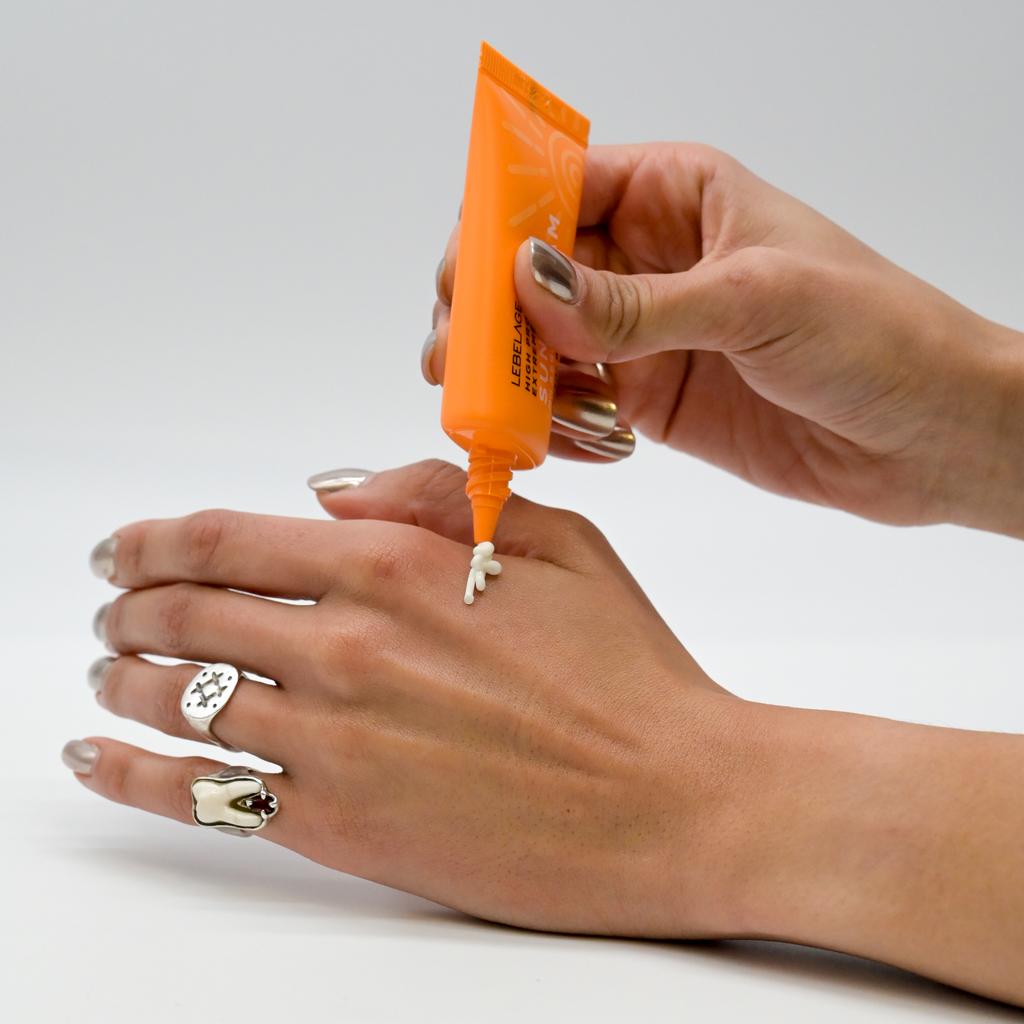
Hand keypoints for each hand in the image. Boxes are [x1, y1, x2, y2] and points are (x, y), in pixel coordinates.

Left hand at [74, 460, 742, 935]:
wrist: (677, 801)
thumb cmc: (629, 672)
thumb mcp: (557, 543)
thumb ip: (435, 499)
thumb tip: (334, 495)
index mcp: (396, 569)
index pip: (227, 539)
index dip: (155, 539)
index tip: (122, 548)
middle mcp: (347, 650)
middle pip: (187, 614)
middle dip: (131, 606)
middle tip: (112, 609)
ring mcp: (335, 743)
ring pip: (180, 699)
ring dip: (125, 677)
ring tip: (108, 671)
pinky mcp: (342, 827)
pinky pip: (204, 795)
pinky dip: (133, 773)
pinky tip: (99, 756)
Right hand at [430, 144, 1023, 535]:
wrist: (928, 432)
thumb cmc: (874, 332)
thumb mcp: (752, 299)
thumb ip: (634, 302)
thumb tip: (527, 281)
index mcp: (674, 195)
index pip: (555, 188)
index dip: (497, 226)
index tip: (464, 280)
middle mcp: (646, 260)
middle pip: (529, 272)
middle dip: (486, 313)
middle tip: (460, 362)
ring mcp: (642, 333)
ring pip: (540, 344)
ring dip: (506, 377)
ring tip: (491, 412)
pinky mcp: (646, 399)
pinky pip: (571, 405)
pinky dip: (547, 425)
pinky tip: (549, 444)